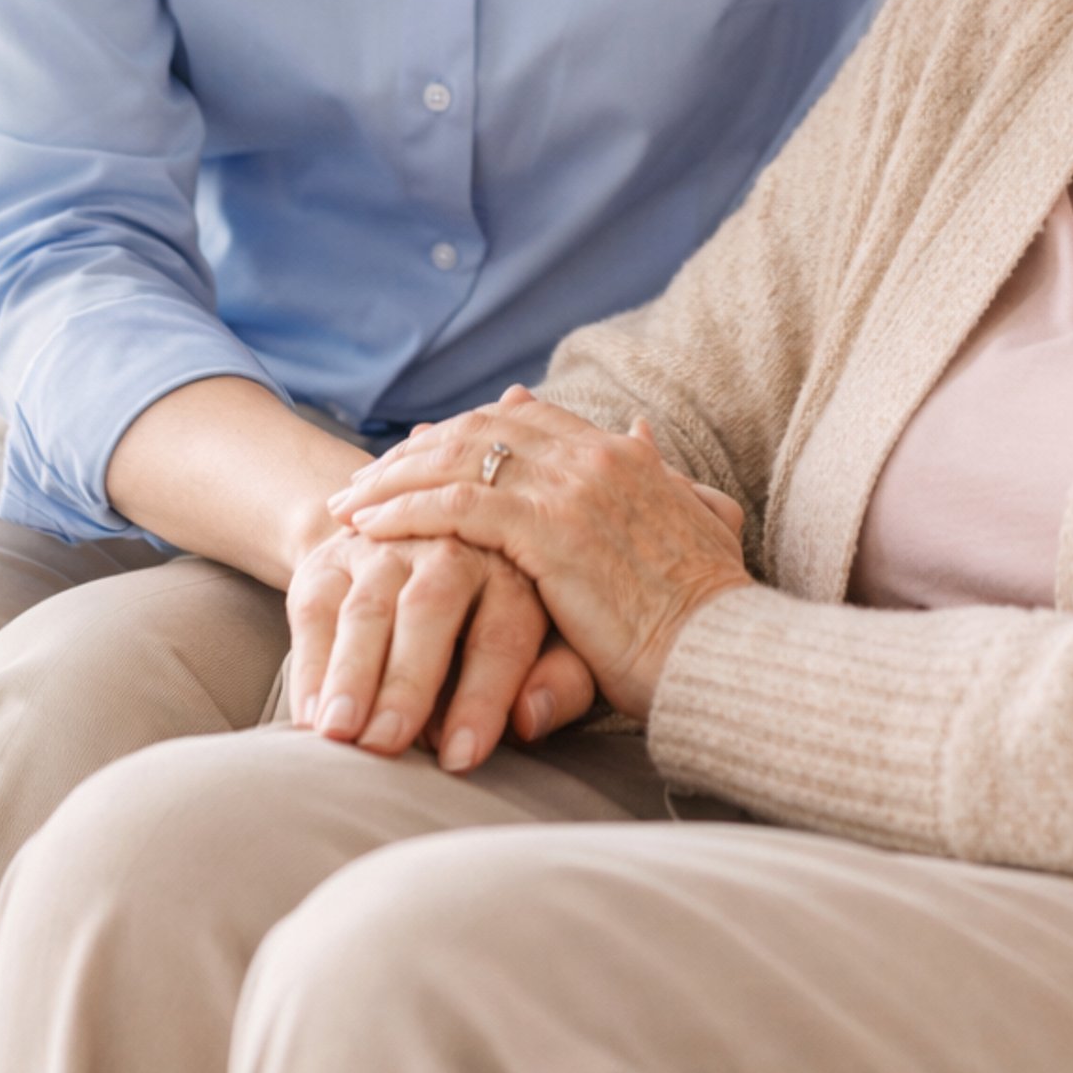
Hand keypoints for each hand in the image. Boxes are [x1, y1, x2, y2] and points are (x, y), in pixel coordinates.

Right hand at [286, 525, 594, 770]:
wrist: (416, 554)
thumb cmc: (494, 622)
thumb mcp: (545, 645)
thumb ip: (558, 683)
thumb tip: (532, 719)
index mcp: (514, 572)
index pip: (503, 634)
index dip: (483, 697)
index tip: (461, 757)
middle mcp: (452, 549)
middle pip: (430, 608)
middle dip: (407, 680)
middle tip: (385, 743)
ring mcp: (387, 550)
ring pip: (368, 608)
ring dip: (351, 674)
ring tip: (339, 733)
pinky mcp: (332, 563)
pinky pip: (317, 612)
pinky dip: (311, 667)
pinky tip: (309, 716)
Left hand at [329, 392, 752, 721]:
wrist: (725, 652)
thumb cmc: (706, 613)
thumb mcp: (693, 522)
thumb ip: (664, 479)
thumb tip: (642, 430)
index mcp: (623, 456)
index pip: (526, 420)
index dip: (465, 432)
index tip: (420, 451)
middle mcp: (595, 457)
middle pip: (479, 430)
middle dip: (415, 452)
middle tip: (366, 478)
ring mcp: (571, 489)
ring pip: (458, 461)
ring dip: (394, 479)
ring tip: (347, 505)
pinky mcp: (549, 531)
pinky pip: (456, 506)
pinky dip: (406, 512)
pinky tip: (369, 529)